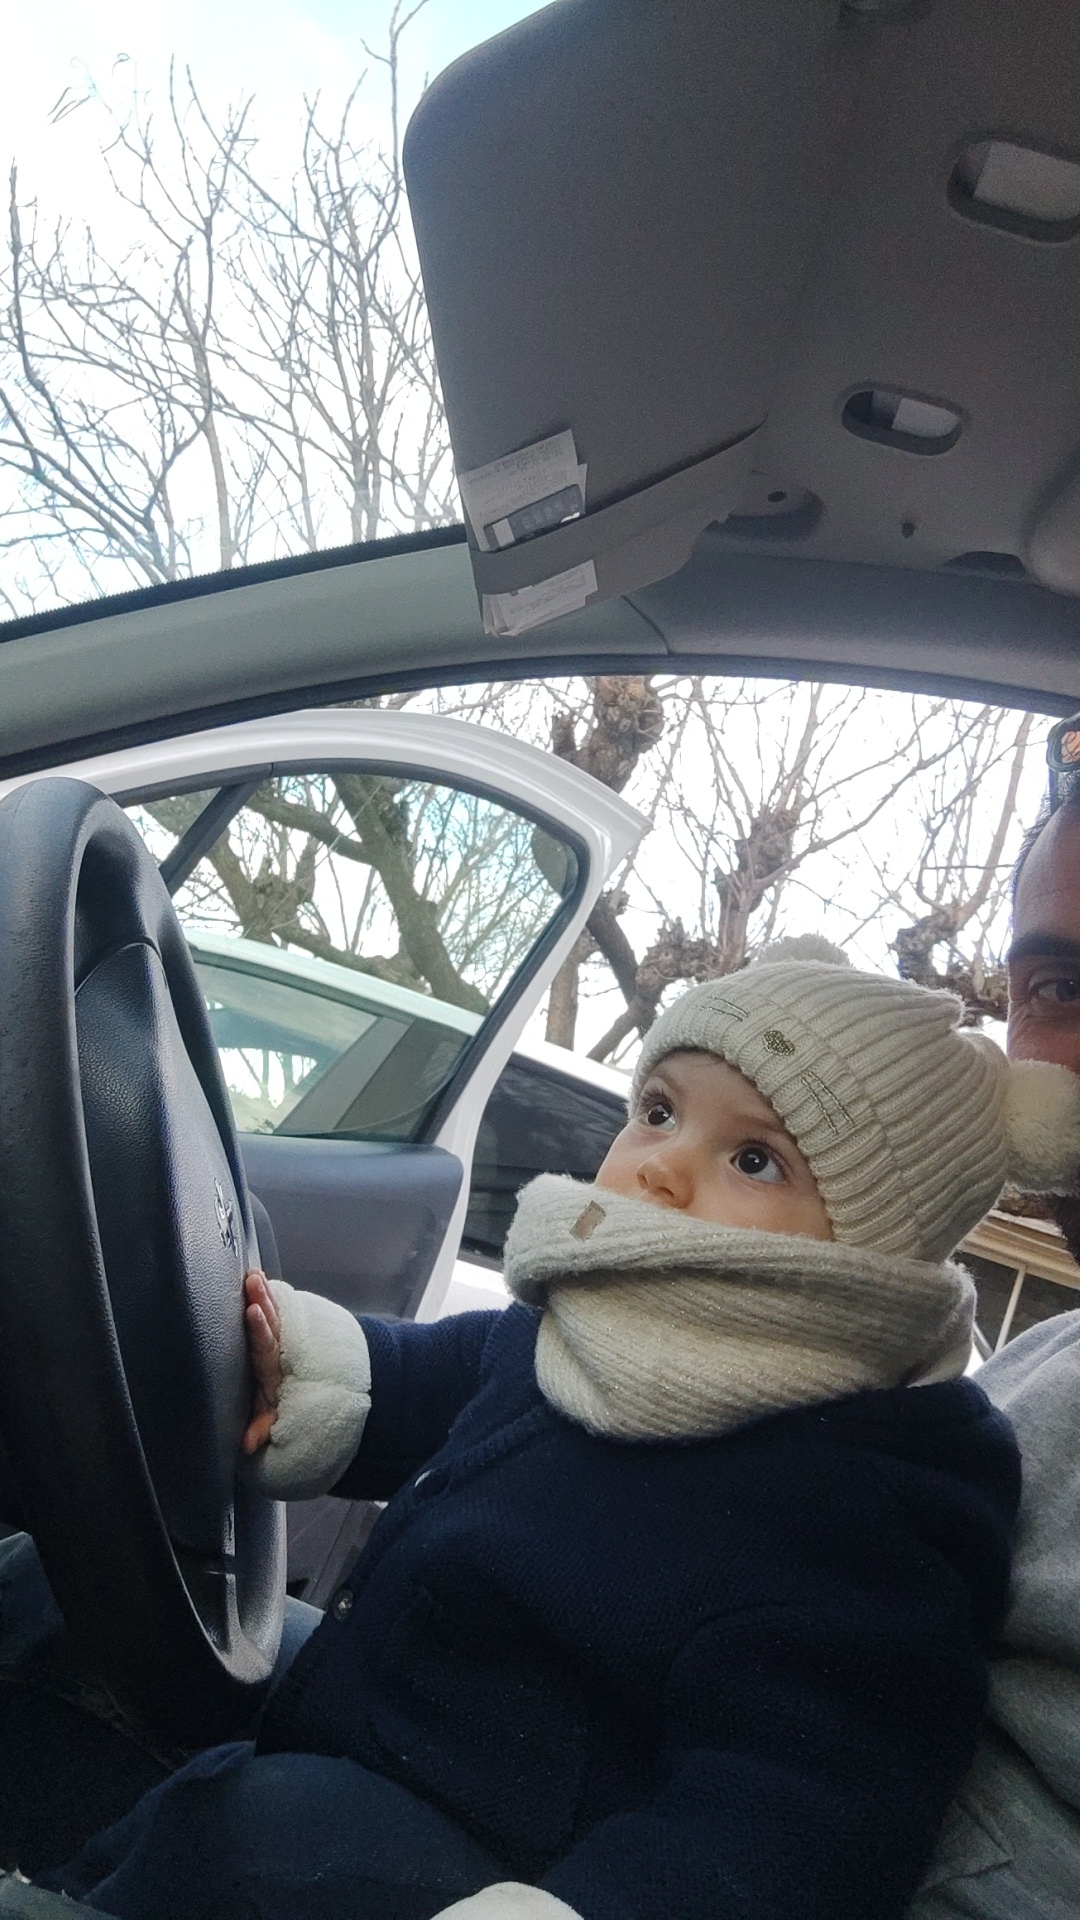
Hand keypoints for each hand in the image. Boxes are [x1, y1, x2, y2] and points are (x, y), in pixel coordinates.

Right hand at [242, 1269, 281, 1454]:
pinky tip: (263, 1281)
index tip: (253, 1311)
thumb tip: (248, 1444)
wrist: (329, 1400)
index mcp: (274, 1373)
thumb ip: (262, 1426)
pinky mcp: (285, 1338)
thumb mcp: (274, 1422)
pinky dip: (271, 1299)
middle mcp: (280, 1354)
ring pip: (276, 1316)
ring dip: (265, 1295)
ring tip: (255, 1275)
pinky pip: (278, 1316)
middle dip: (261, 1300)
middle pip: (272, 1324)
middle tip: (252, 1280)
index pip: (266, 1349)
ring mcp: (284, 1343)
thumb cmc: (289, 1410)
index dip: (259, 1330)